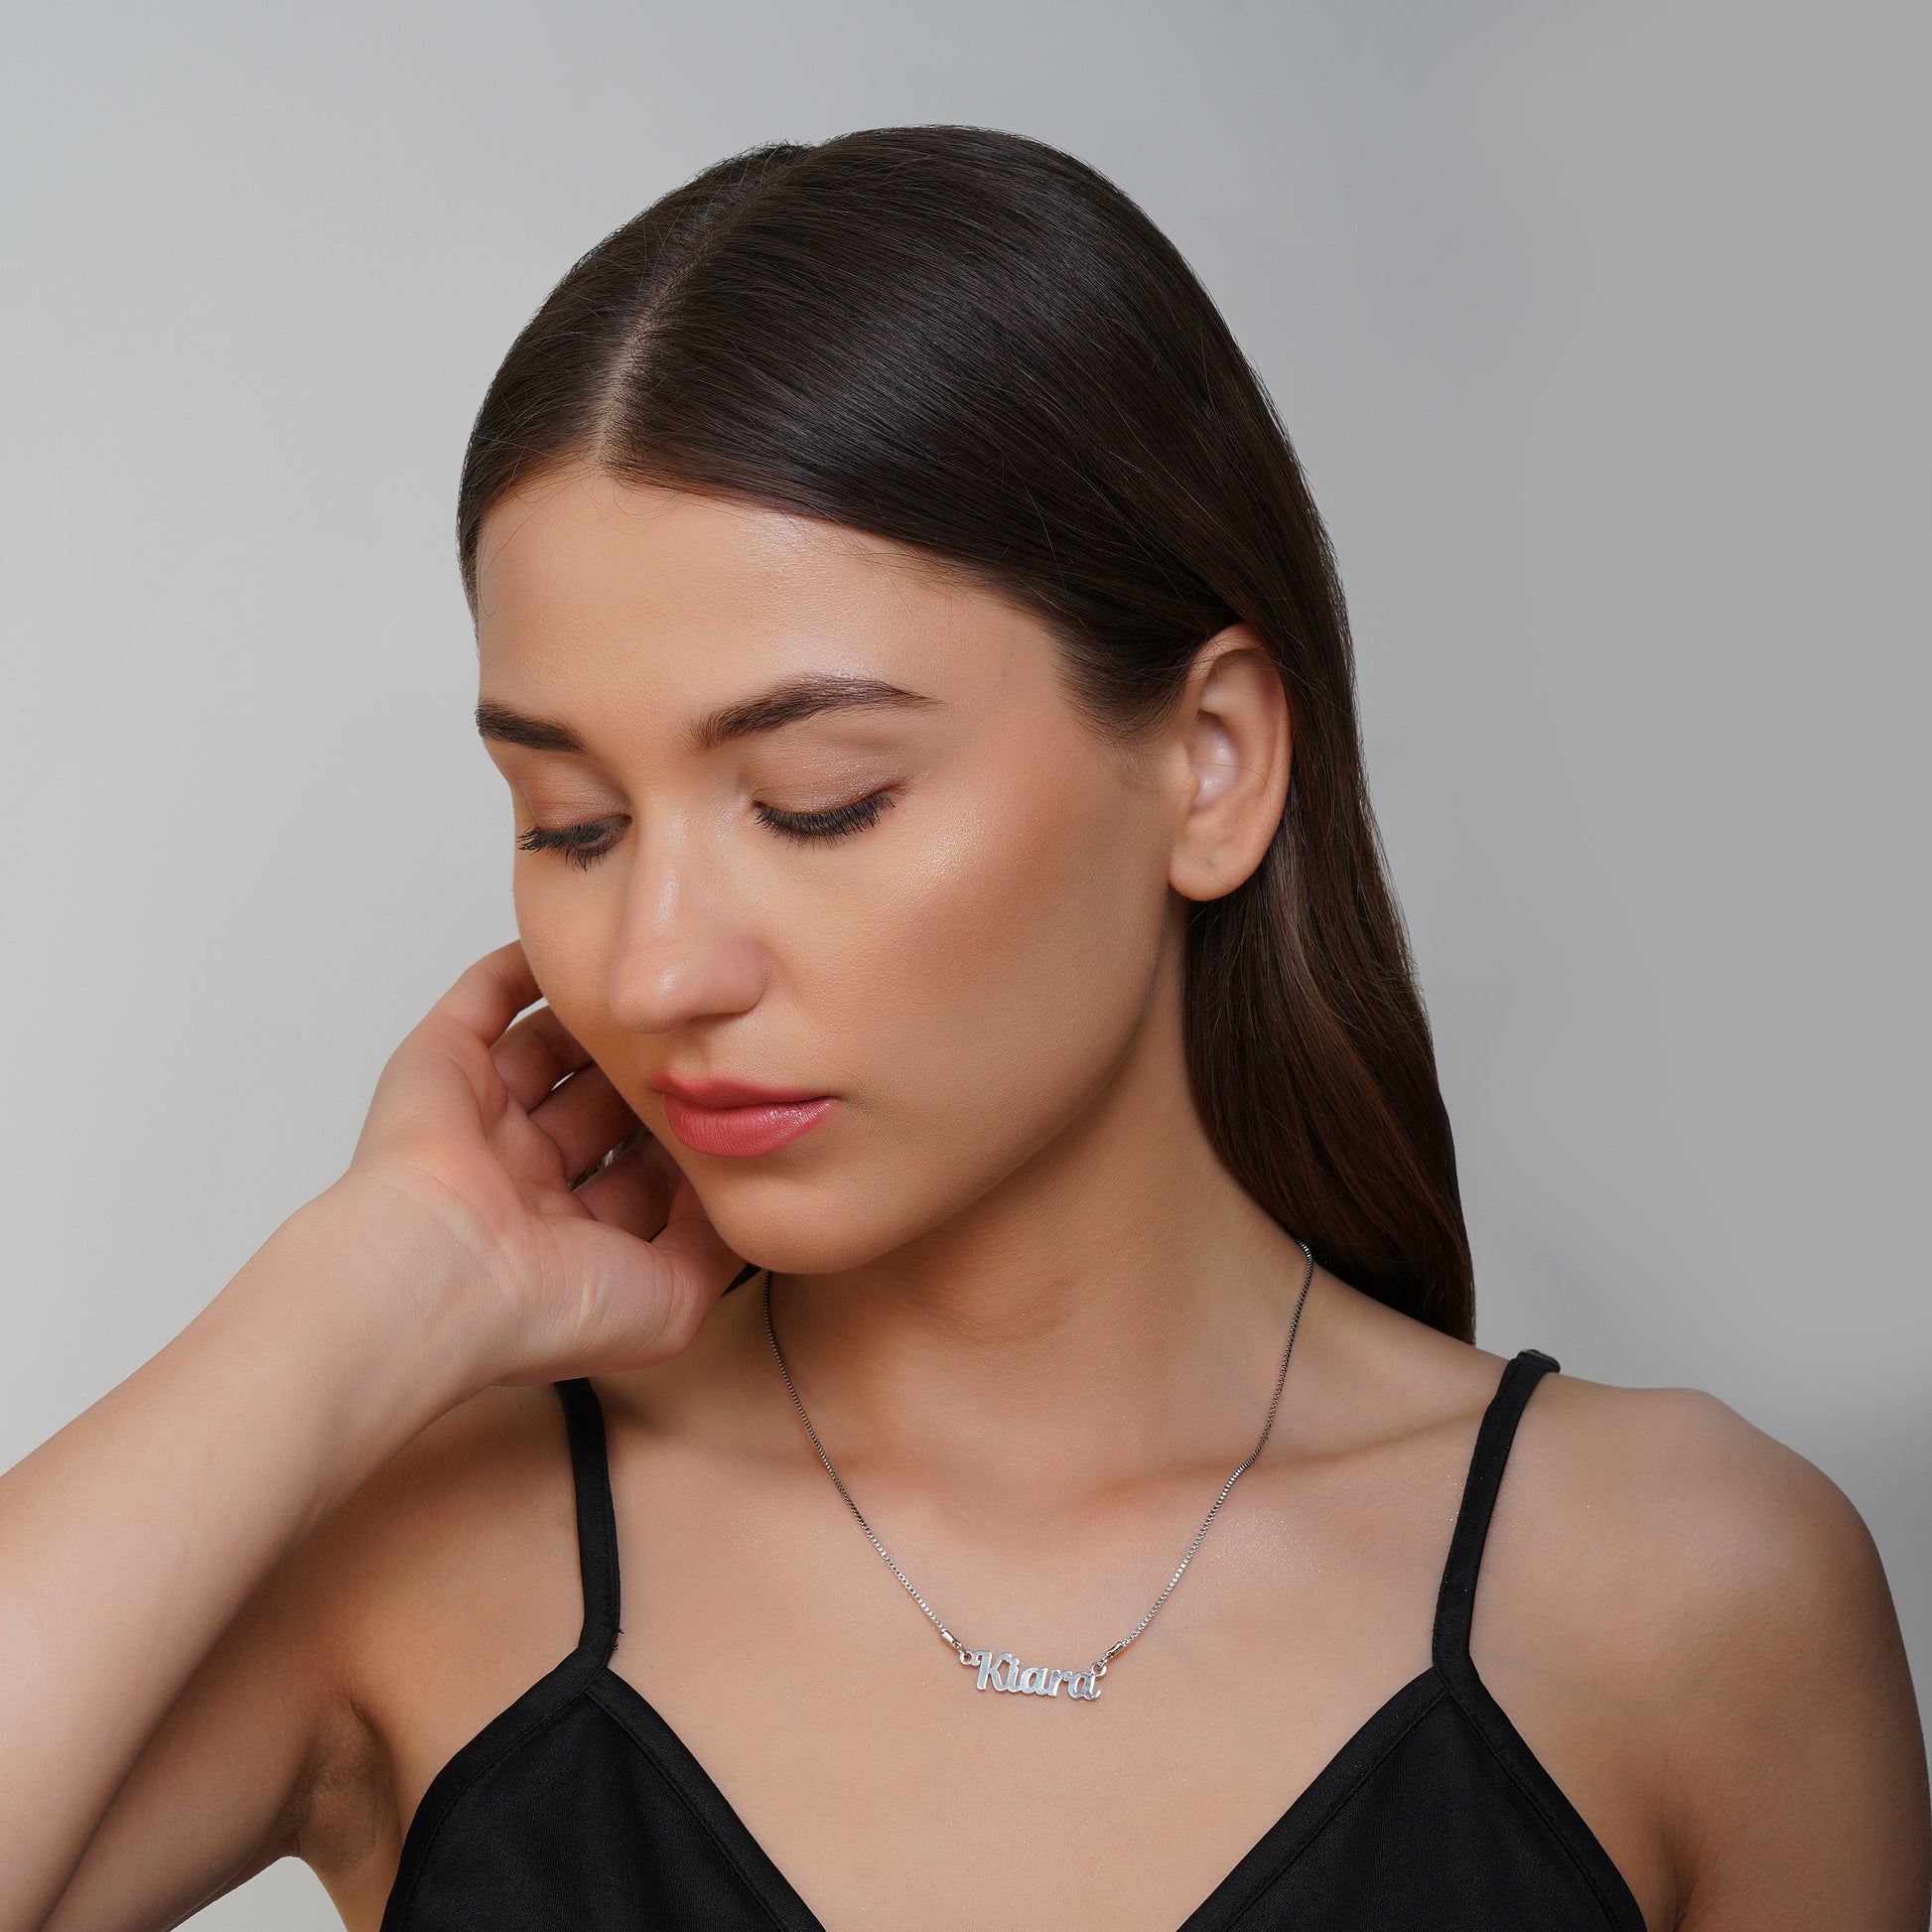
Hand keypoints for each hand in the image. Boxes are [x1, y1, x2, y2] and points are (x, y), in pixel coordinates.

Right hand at [335, 938, 744, 1388]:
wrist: (438, 1279)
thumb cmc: (542, 1308)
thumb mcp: (672, 1302)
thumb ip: (714, 1246)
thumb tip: (741, 1197)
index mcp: (565, 1239)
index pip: (637, 1175)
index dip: (683, 1143)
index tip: (732, 1109)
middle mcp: (518, 1181)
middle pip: (597, 1107)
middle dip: (647, 1078)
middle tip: (705, 1038)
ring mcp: (477, 1121)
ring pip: (546, 1052)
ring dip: (597, 1026)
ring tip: (655, 997)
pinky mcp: (439, 1067)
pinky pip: (483, 1003)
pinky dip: (521, 973)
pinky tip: (572, 955)